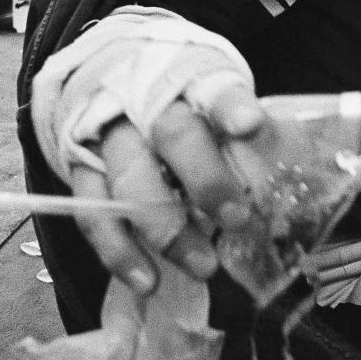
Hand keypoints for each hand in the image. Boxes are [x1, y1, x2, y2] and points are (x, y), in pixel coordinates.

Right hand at [70, 80, 278, 296]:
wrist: (107, 87)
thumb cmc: (179, 106)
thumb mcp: (212, 106)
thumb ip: (239, 138)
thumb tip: (279, 187)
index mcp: (189, 80)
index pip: (214, 88)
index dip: (231, 107)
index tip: (249, 126)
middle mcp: (145, 103)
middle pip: (172, 134)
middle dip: (205, 179)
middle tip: (236, 219)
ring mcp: (108, 136)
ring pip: (132, 179)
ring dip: (166, 229)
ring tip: (202, 265)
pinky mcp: (81, 170)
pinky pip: (94, 214)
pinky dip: (120, 252)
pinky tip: (147, 279)